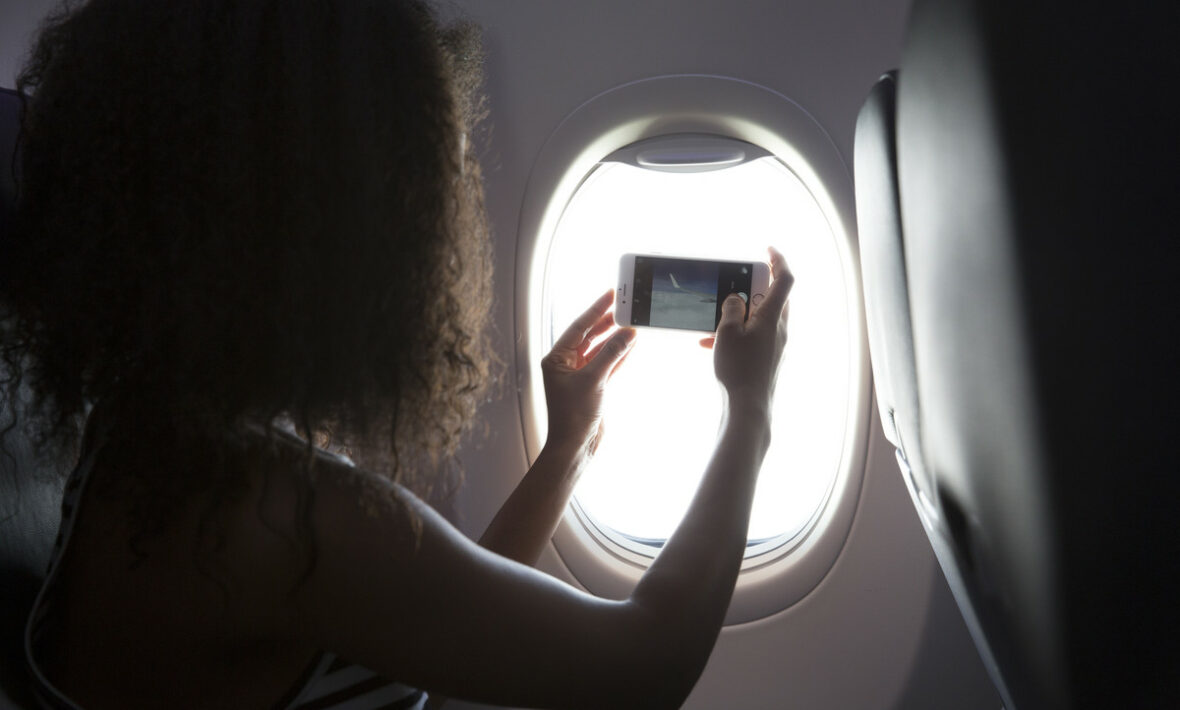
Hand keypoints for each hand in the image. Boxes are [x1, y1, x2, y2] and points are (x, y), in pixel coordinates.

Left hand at [541, 290, 636, 454]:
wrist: (575, 446)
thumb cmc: (574, 415)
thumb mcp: (594, 379)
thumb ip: (612, 353)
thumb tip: (628, 333)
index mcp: (556, 359)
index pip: (579, 327)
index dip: (596, 310)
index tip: (611, 295)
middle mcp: (566, 365)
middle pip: (589, 336)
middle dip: (606, 322)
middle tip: (624, 306)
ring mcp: (579, 376)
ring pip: (599, 350)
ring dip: (615, 339)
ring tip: (631, 324)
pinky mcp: (592, 387)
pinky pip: (606, 365)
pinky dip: (618, 356)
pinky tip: (630, 345)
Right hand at [700, 247, 793, 405]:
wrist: (748, 407)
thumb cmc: (739, 370)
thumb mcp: (727, 332)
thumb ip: (731, 308)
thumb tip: (736, 298)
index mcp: (773, 317)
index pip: (784, 279)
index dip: (778, 260)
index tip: (767, 249)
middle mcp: (780, 329)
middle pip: (772, 297)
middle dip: (752, 287)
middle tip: (732, 285)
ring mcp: (775, 344)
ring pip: (759, 318)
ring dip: (738, 314)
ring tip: (714, 319)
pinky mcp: (767, 358)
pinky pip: (752, 336)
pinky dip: (734, 333)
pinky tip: (709, 342)